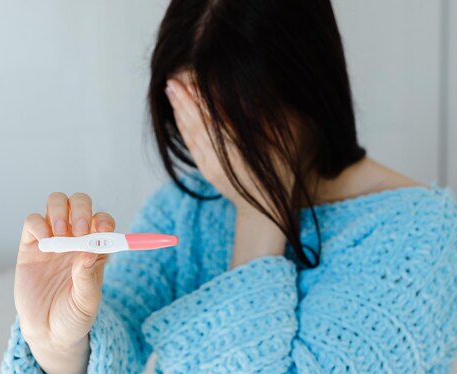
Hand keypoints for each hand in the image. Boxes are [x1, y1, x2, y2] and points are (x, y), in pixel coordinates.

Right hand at [14, 192, 114, 373]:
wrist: (48, 332)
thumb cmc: (74, 315)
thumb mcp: (87, 302)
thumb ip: (87, 278)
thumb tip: (89, 252)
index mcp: (96, 248)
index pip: (103, 222)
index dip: (104, 221)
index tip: (102, 230)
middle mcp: (76, 238)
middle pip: (80, 203)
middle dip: (81, 210)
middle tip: (78, 231)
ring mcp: (53, 239)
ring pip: (56, 203)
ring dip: (59, 211)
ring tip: (60, 235)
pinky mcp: (30, 246)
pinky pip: (32, 222)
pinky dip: (38, 224)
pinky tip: (44, 241)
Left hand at [164, 77, 292, 214]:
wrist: (266, 209)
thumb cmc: (283, 169)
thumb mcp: (286, 140)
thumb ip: (271, 116)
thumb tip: (253, 92)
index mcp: (242, 151)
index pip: (215, 120)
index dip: (201, 101)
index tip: (190, 82)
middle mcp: (222, 159)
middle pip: (197, 125)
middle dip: (183, 101)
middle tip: (171, 80)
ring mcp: (211, 167)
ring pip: (191, 134)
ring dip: (179, 111)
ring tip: (170, 90)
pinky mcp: (206, 171)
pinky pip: (190, 145)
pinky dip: (182, 127)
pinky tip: (178, 113)